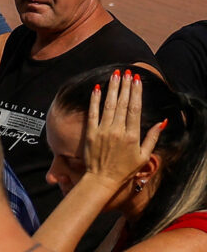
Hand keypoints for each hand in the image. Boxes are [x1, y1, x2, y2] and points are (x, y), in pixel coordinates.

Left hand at [81, 69, 164, 193]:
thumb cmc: (125, 169)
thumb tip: (162, 122)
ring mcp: (103, 131)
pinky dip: (95, 100)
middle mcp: (117, 131)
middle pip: (122, 104)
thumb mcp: (144, 156)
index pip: (134, 109)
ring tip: (115, 75)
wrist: (102, 179)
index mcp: (132, 136)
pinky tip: (97, 89)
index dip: (136, 93)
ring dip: (112, 89)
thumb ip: (152, 138)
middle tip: (127, 72)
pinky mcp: (90, 133)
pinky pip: (92, 113)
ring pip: (108, 105)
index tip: (137, 80)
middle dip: (125, 86)